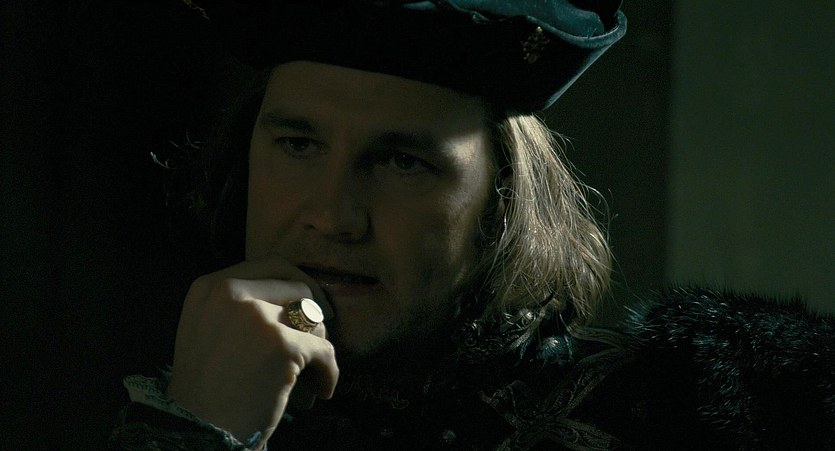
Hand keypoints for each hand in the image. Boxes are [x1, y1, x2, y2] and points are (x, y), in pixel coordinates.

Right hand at [165, 255, 338, 447]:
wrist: (197, 431)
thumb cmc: (208, 391)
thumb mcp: (210, 331)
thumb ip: (244, 307)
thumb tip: (302, 298)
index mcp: (210, 287)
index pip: (271, 264)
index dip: (299, 283)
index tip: (314, 303)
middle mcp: (230, 292)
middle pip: (298, 286)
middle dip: (315, 314)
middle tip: (319, 340)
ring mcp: (256, 316)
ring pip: (314, 317)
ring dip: (319, 345)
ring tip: (311, 372)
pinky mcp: (281, 344)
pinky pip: (324, 350)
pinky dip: (328, 372)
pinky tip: (321, 389)